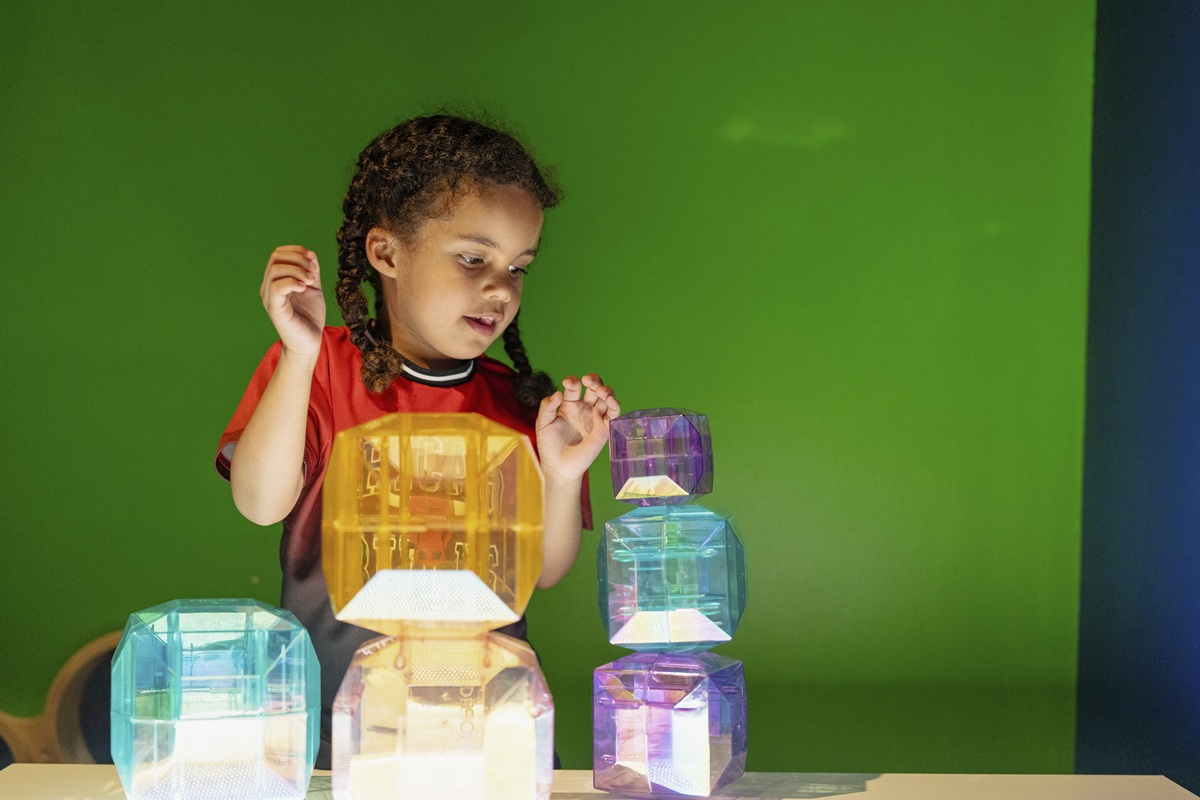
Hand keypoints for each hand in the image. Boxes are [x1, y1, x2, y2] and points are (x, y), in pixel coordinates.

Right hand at [260, 245, 325, 359]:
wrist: (310, 342)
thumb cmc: (309, 317)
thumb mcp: (313, 288)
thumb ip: (311, 271)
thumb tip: (310, 253)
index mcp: (276, 281)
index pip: (278, 254)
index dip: (296, 251)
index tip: (313, 261)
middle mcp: (268, 287)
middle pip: (275, 257)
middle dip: (298, 259)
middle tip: (313, 273)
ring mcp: (270, 298)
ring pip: (275, 269)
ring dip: (297, 270)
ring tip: (311, 281)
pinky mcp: (275, 309)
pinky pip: (276, 287)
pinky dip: (292, 282)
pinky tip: (304, 287)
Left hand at [535, 374, 621, 482]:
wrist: (558, 466)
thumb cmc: (549, 445)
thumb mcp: (543, 424)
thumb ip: (547, 407)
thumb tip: (558, 393)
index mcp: (569, 404)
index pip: (575, 386)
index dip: (573, 381)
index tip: (568, 383)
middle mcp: (584, 408)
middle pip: (594, 387)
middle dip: (593, 380)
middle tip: (588, 381)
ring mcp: (595, 418)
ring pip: (606, 397)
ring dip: (606, 390)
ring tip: (601, 391)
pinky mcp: (604, 429)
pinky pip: (613, 414)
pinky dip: (615, 405)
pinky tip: (610, 400)